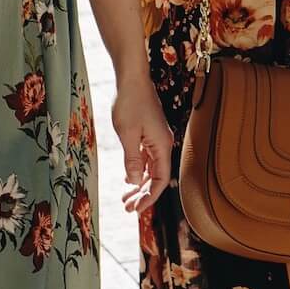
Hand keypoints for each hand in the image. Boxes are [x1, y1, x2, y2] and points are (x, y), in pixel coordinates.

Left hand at [112, 83, 173, 212]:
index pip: (160, 179)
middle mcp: (163, 143)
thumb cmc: (130, 102)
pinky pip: (147, 158)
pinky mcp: (149, 133)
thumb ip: (132, 159)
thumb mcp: (127, 134)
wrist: (133, 78)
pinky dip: (139, 171)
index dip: (150, 197)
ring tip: (126, 198)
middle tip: (128, 209)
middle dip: (143, 195)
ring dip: (140, 184)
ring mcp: (156, 138)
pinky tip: (129, 178)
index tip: (136, 210)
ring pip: (151, 168)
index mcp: (162, 145)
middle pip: (157, 177)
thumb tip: (134, 181)